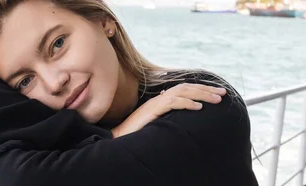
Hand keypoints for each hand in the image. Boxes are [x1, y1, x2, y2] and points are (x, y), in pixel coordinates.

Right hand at [112, 83, 226, 137]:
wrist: (121, 136)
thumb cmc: (139, 132)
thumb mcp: (159, 122)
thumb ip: (170, 116)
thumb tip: (186, 114)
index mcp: (163, 100)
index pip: (185, 90)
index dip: (202, 90)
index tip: (218, 93)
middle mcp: (160, 98)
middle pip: (187, 88)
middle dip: (206, 89)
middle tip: (223, 93)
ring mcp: (156, 103)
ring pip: (182, 92)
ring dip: (201, 95)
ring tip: (216, 100)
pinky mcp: (153, 109)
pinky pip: (172, 103)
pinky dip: (187, 103)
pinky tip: (198, 108)